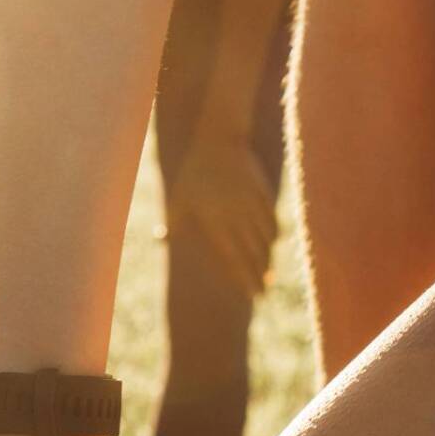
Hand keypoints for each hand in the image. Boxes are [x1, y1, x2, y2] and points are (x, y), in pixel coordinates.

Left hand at [166, 129, 278, 303]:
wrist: (219, 139)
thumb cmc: (193, 171)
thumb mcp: (178, 196)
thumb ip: (173, 221)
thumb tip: (160, 239)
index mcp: (216, 221)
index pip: (234, 258)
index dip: (245, 279)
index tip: (252, 296)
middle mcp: (237, 216)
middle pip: (254, 254)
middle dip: (260, 276)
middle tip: (263, 294)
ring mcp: (252, 204)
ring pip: (266, 240)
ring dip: (268, 258)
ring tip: (268, 273)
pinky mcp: (264, 194)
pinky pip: (273, 220)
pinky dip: (274, 235)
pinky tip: (273, 244)